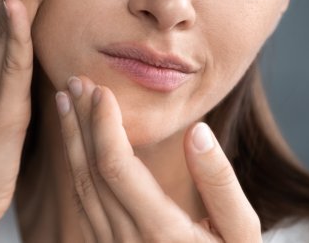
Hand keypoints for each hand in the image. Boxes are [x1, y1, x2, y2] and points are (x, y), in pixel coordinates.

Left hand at [56, 76, 260, 242]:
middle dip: (80, 123)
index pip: (115, 166)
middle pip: (89, 173)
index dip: (102, 124)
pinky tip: (76, 144)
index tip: (100, 89)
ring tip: (66, 102)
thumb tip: (197, 131)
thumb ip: (220, 182)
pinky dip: (76, 169)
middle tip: (74, 81)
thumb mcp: (243, 233)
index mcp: (162, 232)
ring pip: (80, 189)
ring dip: (71, 142)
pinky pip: (83, 207)